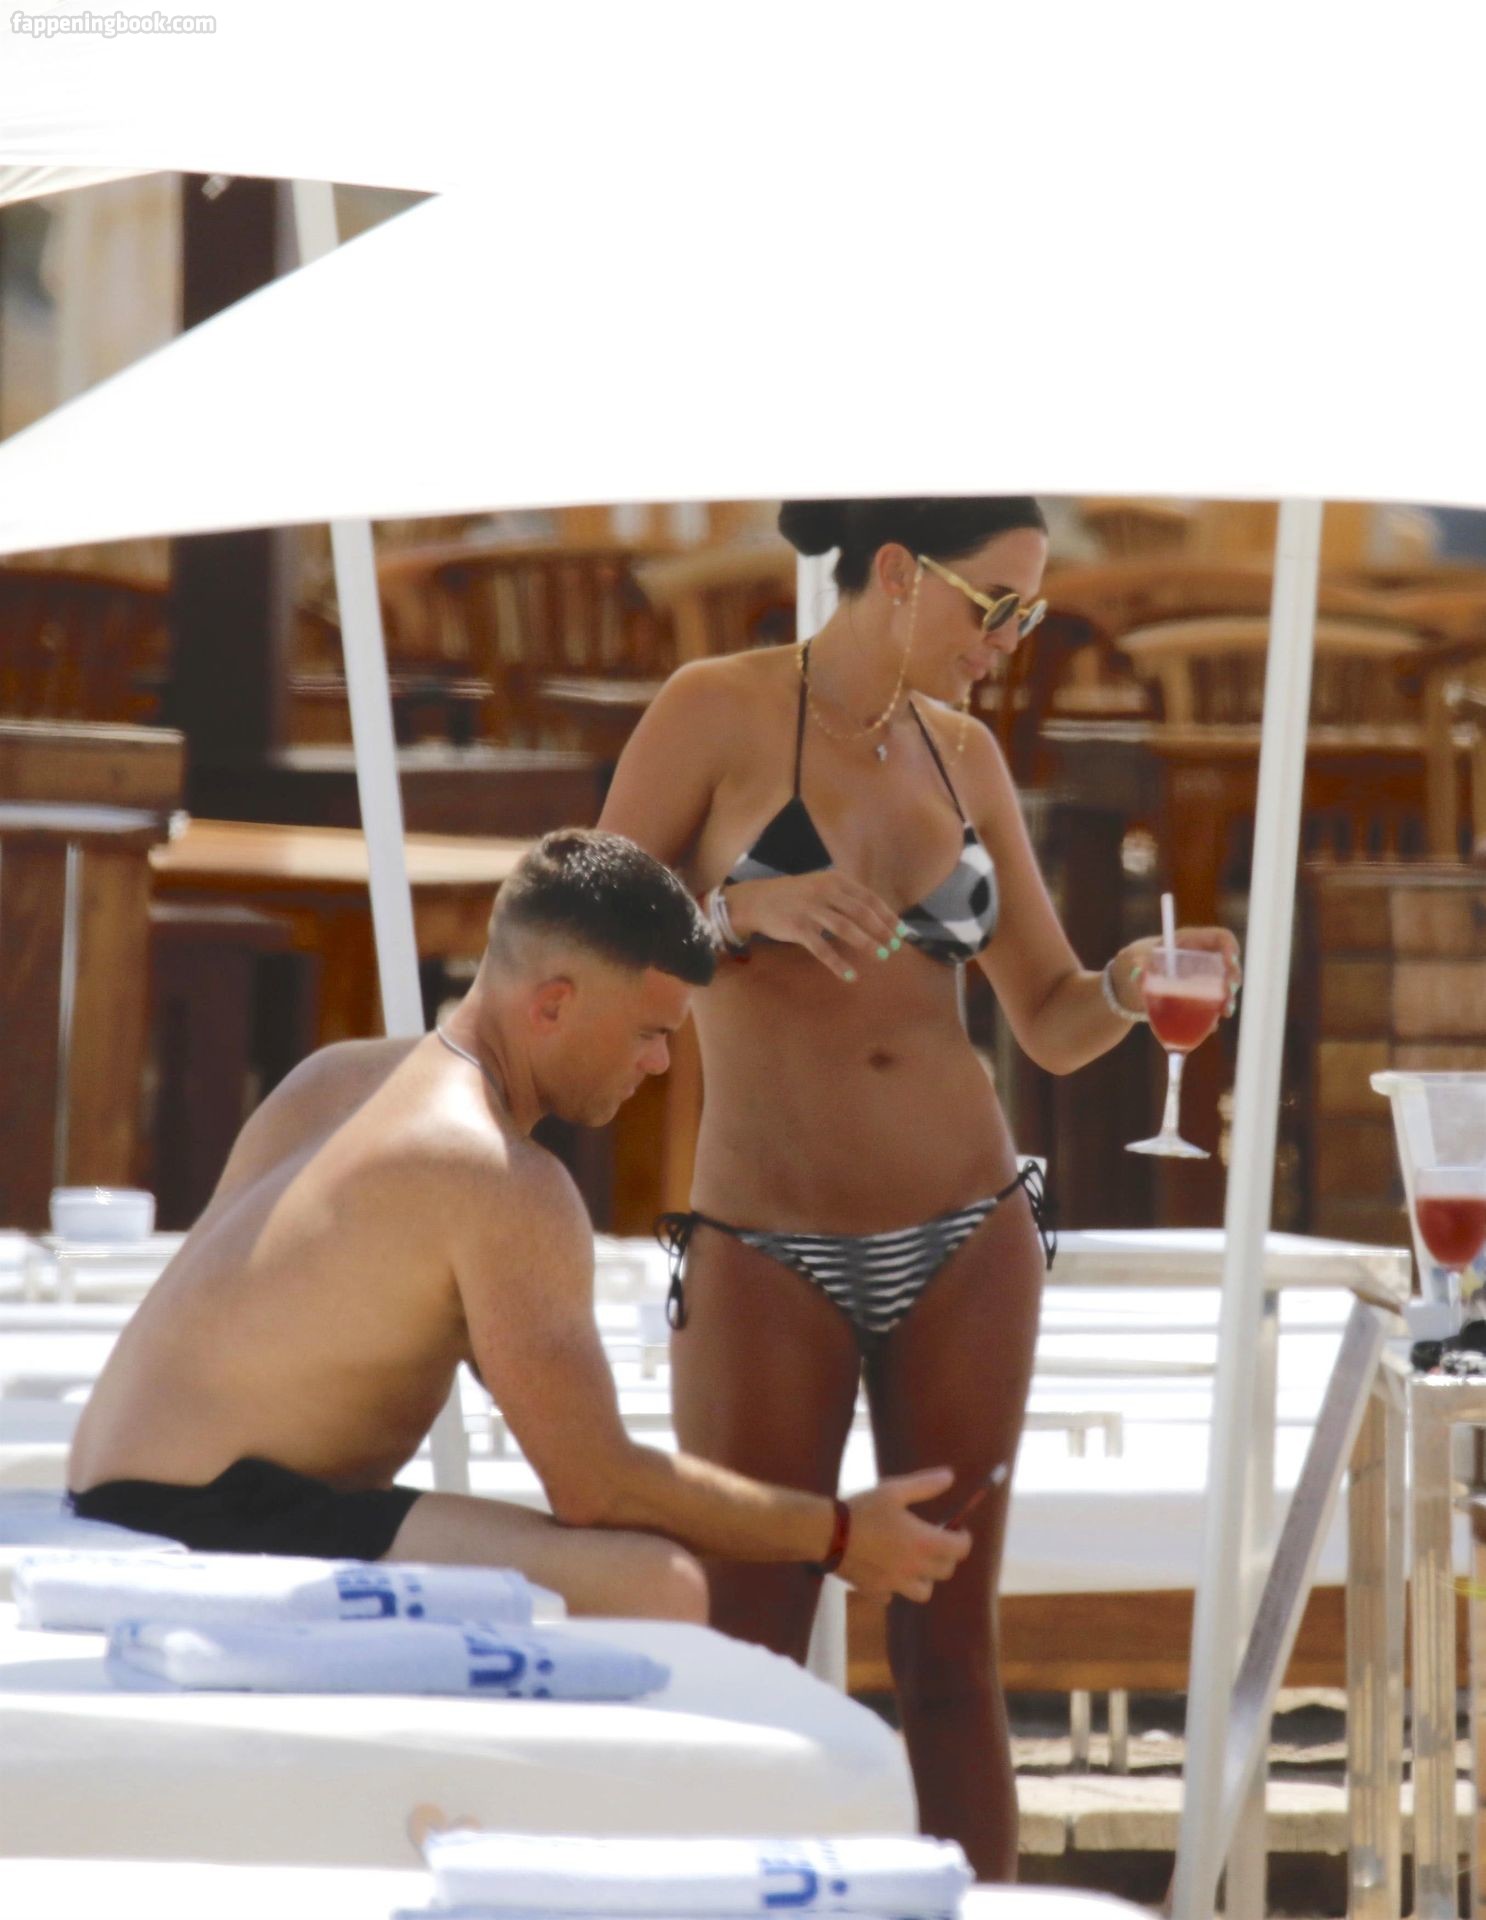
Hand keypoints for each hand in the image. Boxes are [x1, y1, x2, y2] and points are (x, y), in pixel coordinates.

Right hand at [724, 873, 903, 981]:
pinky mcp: (798, 928)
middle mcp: (825, 891)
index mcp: (835, 880)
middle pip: (861, 912)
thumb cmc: (795, 895)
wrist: (757, 900)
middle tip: (895, 946)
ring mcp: (811, 909)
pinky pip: (822, 948)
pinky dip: (838, 964)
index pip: (869, 898)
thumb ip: (846, 897)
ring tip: (882, 957)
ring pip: (845, 928)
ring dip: (866, 944)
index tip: (902, 931)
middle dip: (881, 930)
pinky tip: (851, 975)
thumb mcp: (822, 886)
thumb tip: (877, 917)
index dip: (888, 916)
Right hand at [840, 1467, 971, 1601]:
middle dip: (946, 1556)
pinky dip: (894, 1587)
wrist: (826, 1534)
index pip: (960, 1549)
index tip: (957, 1529)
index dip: (963, 1538)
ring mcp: (895, 1584)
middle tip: (936, 1541)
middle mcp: (914, 1568)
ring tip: (914, 1561)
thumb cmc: (862, 1509)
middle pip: (945, 1571)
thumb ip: (925, 1485)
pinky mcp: (875, 1591)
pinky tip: (885, 1571)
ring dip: (925, 1577)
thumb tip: (950, 1477)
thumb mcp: (894, 1490)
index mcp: (923, 1542)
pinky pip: (893, 1596)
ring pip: (924, 1591)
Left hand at [1112, 926, 1242, 1017]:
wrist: (1129, 983)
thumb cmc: (1134, 962)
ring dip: (1227, 1000)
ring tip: (1225, 1012)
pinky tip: (1211, 1026)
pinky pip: (1211, 1006)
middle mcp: (1201, 960)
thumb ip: (1137, 965)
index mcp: (1190, 942)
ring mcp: (1202, 980)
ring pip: (1223, 987)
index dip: (1230, 947)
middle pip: (1227, 965)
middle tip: (1228, 993)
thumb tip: (1138, 973)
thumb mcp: (1133, 961)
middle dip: (1233, 979)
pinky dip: (1213, 1016)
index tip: (1230, 961)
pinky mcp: (1198, 998)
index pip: (1220, 938)